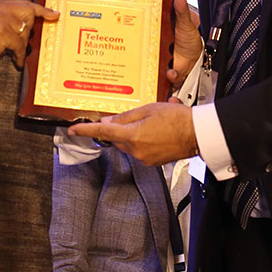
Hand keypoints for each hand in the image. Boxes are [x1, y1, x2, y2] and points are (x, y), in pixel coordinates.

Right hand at [0, 0, 58, 71]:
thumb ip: (10, 22)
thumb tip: (30, 27)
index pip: (25, 4)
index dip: (42, 10)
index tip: (55, 14)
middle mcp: (0, 8)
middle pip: (29, 17)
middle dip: (27, 32)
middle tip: (17, 44)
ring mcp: (1, 19)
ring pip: (24, 33)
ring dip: (21, 46)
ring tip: (13, 54)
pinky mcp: (1, 33)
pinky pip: (19, 45)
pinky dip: (19, 55)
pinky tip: (16, 61)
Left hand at [66, 101, 195, 165]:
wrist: (198, 133)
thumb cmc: (178, 119)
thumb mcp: (149, 109)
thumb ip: (126, 116)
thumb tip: (108, 121)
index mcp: (133, 136)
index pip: (103, 132)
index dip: (86, 130)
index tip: (73, 130)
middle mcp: (136, 150)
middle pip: (117, 138)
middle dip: (120, 127)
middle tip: (135, 116)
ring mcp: (144, 158)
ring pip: (128, 144)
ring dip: (133, 133)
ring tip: (152, 122)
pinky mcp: (152, 162)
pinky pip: (139, 149)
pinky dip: (142, 140)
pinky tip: (156, 131)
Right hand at [105, 0, 201, 88]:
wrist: (194, 61)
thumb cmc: (188, 38)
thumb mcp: (187, 22)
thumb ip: (182, 10)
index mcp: (154, 14)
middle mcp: (145, 27)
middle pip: (125, 17)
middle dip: (111, 11)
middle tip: (102, 6)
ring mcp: (144, 44)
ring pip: (126, 41)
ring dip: (120, 42)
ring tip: (120, 42)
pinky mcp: (148, 61)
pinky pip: (143, 66)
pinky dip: (151, 71)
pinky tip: (168, 72)